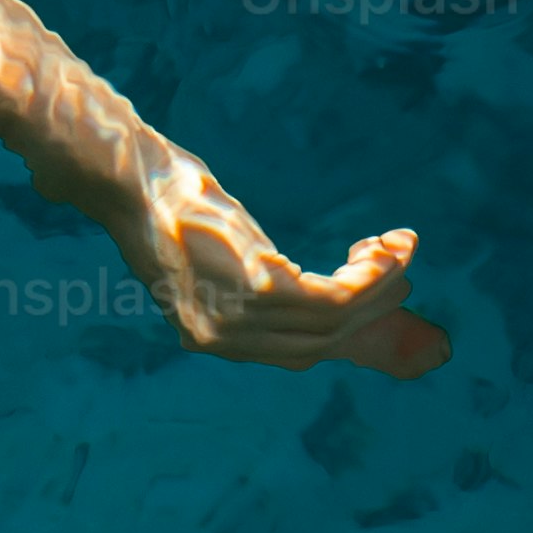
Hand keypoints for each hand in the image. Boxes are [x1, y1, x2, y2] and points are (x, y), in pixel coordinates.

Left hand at [88, 153, 448, 376]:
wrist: (129, 181)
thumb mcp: (212, 252)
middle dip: (376, 305)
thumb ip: (250, 280)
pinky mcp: (258, 288)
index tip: (383, 293)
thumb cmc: (169, 205)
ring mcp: (240, 320)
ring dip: (382, 285)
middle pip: (325, 341)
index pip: (300, 352)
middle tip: (402, 268)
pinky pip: (335, 297)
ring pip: (338, 320)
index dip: (351, 327)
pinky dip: (371, 275)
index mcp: (213, 337)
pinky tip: (384, 248)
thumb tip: (287, 281)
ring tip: (400, 250)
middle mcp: (226, 341)